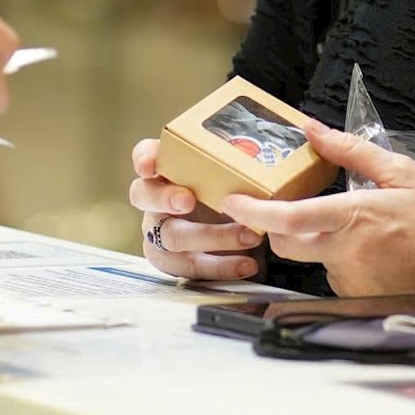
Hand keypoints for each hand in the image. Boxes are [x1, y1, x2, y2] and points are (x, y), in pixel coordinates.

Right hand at [130, 138, 264, 280]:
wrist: (231, 227)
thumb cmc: (225, 190)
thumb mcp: (227, 172)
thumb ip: (233, 160)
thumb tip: (270, 147)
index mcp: (165, 170)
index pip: (144, 156)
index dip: (143, 158)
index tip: (149, 164)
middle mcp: (154, 199)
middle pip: (144, 195)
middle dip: (166, 197)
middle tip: (188, 200)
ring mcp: (158, 231)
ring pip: (172, 236)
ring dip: (213, 237)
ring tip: (249, 236)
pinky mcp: (170, 260)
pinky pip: (189, 266)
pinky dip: (221, 266)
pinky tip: (247, 264)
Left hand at [220, 121, 414, 300]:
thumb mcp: (399, 172)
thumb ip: (351, 151)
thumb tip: (313, 129)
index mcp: (355, 217)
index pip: (291, 219)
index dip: (255, 213)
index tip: (231, 202)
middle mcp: (347, 253)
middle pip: (286, 243)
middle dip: (278, 226)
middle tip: (289, 207)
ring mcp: (350, 280)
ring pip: (311, 258)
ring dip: (319, 242)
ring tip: (361, 231)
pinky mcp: (355, 297)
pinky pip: (331, 274)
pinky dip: (339, 259)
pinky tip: (370, 251)